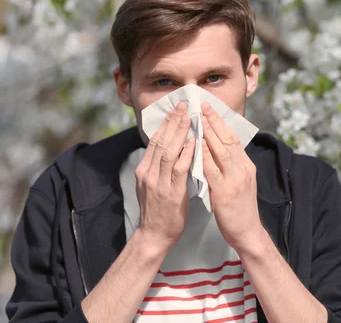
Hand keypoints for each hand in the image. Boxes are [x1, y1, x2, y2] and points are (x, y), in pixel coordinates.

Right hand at [134, 102, 195, 251]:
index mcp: (144, 170)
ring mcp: (159, 182)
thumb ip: (158, 168)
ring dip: (179, 132)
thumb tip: (169, 149)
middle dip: (172, 122)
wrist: (154, 236)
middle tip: (183, 105)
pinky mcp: (171, 192)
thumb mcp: (152, 185)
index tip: (175, 109)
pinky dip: (186, 153)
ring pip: (169, 151)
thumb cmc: (158, 211)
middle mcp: (149, 173)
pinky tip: (194, 141)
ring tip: (188, 117)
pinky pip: (179, 168)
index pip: (155, 141)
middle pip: (161, 141)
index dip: (165, 124)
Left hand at [200, 102, 263, 252]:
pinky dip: (205, 155)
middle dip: (215, 121)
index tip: (209, 109)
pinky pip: (213, 170)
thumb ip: (230, 166)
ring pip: (222, 150)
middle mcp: (243, 169)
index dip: (221, 123)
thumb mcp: (239, 182)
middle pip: (229, 139)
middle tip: (203, 105)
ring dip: (210, 133)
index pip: (233, 138)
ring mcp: (236, 179)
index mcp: (246, 166)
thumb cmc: (240, 208)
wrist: (247, 232)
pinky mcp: (226, 192)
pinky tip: (198, 145)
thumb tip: (217, 150)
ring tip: (199, 118)